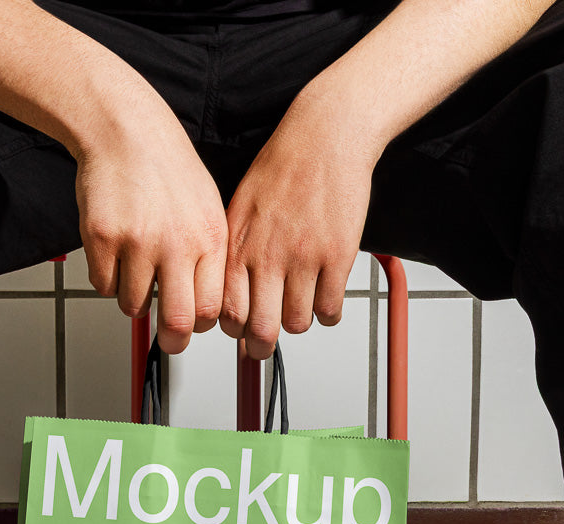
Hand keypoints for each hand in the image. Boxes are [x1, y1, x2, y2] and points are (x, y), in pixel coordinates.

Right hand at [74, 109, 228, 354]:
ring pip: (133, 307)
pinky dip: (107, 278)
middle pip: (177, 322)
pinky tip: (115, 252)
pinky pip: (103, 286)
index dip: (201, 324)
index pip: (212, 309)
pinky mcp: (102, 238)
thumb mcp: (208, 209)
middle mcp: (176, 243)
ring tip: (136, 269)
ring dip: (133, 299)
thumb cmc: (167, 168)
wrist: (125, 130)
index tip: (194, 323)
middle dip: (172, 340)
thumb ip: (210, 258)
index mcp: (209, 238)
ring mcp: (136, 242)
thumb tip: (209, 308)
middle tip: (168, 339)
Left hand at [219, 93, 379, 359]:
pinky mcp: (337, 256)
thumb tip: (226, 293)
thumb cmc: (284, 166)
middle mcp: (267, 255)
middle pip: (259, 330)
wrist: (326, 135)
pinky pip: (330, 310)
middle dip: (260, 347)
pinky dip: (328, 314)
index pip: (226, 311)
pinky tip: (326, 299)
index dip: (232, 330)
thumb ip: (232, 250)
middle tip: (263, 346)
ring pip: (296, 324)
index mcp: (238, 244)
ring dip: (298, 323)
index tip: (239, 330)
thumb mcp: (240, 206)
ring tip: (299, 309)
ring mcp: (303, 258)